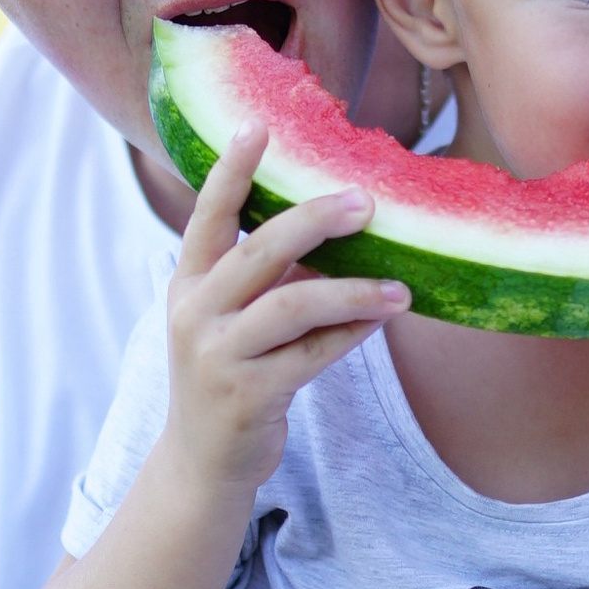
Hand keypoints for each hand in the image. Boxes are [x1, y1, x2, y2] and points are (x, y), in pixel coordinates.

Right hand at [161, 125, 406, 496]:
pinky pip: (312, 354)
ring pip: (293, 305)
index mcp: (188, 285)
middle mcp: (195, 314)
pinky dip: (351, 334)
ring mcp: (218, 356)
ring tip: (400, 287)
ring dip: (353, 290)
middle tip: (365, 202)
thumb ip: (265, 277)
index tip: (258, 126)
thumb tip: (333, 224)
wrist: (203, 462)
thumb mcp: (227, 321)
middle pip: (259, 251)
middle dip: (315, 220)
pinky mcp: (249, 396)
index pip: (207, 217)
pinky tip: (383, 318)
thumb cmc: (229, 375)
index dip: (230, 172)